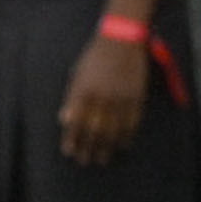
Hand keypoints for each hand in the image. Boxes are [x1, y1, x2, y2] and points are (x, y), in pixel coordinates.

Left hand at [61, 26, 153, 166]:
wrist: (122, 40)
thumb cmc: (95, 56)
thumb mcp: (77, 73)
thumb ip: (72, 97)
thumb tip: (64, 120)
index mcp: (83, 90)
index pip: (75, 121)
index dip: (72, 138)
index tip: (69, 152)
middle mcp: (101, 97)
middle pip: (94, 129)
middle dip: (88, 147)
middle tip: (84, 161)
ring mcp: (120, 98)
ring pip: (112, 130)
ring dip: (106, 147)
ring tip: (101, 159)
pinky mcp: (136, 98)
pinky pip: (131, 123)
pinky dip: (126, 137)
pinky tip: (121, 147)